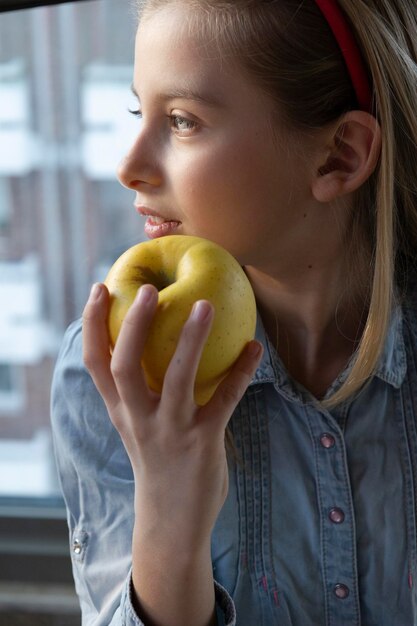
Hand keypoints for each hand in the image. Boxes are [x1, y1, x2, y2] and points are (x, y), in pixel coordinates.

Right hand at [82, 281, 262, 553]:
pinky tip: (255, 347)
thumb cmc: (157, 461)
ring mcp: (171, 431)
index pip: (96, 363)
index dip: (94, 324)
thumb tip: (152, 343)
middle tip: (149, 290)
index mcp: (121, 411)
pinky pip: (225, 400)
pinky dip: (240, 371)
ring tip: (205, 305)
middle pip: (125, 366)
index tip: (101, 288)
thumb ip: (138, 390)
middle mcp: (139, 418)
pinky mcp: (203, 443)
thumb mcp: (136, 426)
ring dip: (191, 340)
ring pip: (177, 379)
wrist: (171, 521)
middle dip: (134, 326)